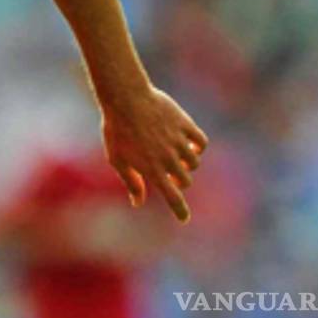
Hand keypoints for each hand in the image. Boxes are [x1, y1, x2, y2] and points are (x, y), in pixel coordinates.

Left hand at [101, 87, 208, 222]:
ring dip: (187, 164)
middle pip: (185, 181)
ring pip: (194, 163)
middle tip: (168, 173)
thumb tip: (138, 202)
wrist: (126, 98)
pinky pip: (201, 142)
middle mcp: (169, 158)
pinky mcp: (185, 125)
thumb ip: (131, 181)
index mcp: (152, 169)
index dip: (180, 211)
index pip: (172, 197)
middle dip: (179, 181)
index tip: (184, 218)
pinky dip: (198, 147)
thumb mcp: (117, 158)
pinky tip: (189, 144)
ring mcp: (179, 141)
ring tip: (175, 156)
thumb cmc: (116, 129)